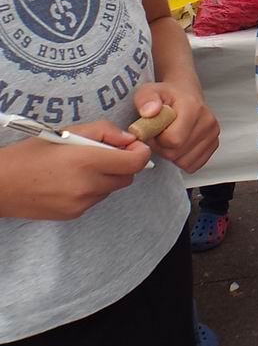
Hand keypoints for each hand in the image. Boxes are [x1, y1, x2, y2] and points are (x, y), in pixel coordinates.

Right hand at [0, 125, 151, 219]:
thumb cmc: (30, 154)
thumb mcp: (67, 131)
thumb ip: (104, 132)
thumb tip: (130, 139)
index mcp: (87, 161)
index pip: (135, 162)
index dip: (140, 153)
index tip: (133, 146)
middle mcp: (88, 185)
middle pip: (128, 177)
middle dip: (123, 164)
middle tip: (105, 154)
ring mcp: (81, 203)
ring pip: (111, 189)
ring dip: (106, 177)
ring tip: (80, 167)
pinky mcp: (74, 214)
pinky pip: (95, 200)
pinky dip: (92, 189)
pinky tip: (70, 181)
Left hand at [132, 84, 218, 172]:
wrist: (184, 94)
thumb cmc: (166, 95)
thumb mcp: (148, 91)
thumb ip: (145, 99)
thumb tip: (149, 111)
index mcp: (193, 108)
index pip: (173, 140)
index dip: (157, 139)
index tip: (154, 130)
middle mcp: (208, 121)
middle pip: (177, 153)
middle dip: (162, 148)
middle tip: (159, 134)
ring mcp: (212, 134)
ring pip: (185, 162)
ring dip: (171, 155)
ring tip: (168, 138)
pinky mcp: (214, 144)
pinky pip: (193, 165)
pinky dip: (182, 159)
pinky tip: (179, 144)